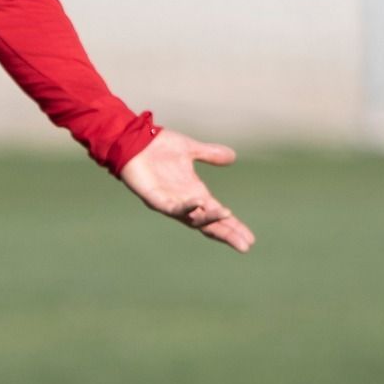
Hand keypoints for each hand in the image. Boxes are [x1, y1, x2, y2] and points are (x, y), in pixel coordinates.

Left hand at [118, 128, 254, 252]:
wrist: (132, 138)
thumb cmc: (158, 145)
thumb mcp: (190, 149)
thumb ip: (209, 154)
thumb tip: (232, 156)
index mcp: (194, 193)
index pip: (217, 214)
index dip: (232, 226)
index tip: (250, 239)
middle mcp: (184, 201)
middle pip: (208, 224)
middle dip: (226, 233)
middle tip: (245, 245)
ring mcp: (169, 201)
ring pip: (192, 219)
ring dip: (209, 218)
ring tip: (227, 215)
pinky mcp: (153, 198)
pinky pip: (171, 207)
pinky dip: (186, 207)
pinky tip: (199, 203)